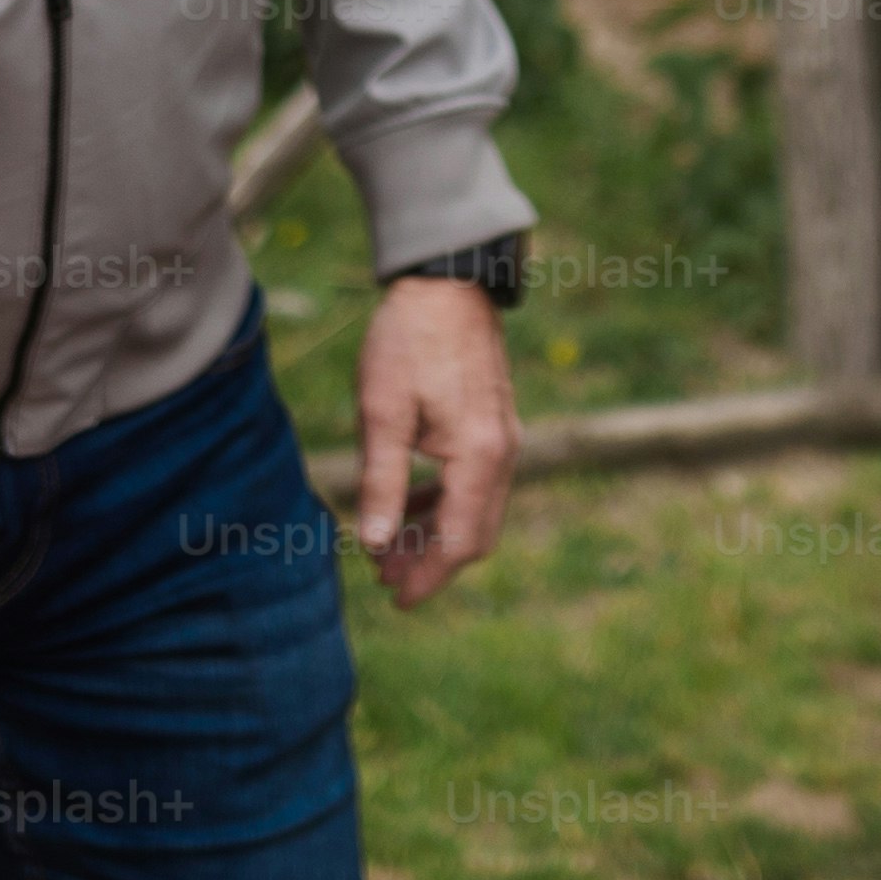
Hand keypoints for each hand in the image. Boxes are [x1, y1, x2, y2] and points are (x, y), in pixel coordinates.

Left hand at [349, 274, 518, 607]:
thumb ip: (383, 483)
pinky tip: (411, 504)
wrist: (446, 280)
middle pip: (475, 535)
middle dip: (431, 563)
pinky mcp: (495, 424)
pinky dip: (446, 504)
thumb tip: (375, 544)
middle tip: (382, 576)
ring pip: (478, 511)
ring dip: (437, 535)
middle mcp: (503, 454)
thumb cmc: (408, 341)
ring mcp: (505, 438)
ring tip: (388, 546)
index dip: (427, 578)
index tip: (394, 599)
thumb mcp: (383, 413)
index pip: (458, 543)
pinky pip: (478, 483)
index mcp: (478, 457)